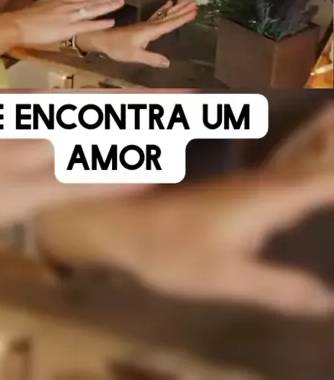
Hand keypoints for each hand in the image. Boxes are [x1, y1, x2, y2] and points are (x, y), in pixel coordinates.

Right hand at [9, 0, 125, 47]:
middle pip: (93, 0)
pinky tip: (112, 21)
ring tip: (121, 3)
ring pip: (93, 9)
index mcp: (63, 0)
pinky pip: (88, 25)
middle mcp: (69, 5)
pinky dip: (100, 23)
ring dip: (109, 6)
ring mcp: (70, 16)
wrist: (18, 24)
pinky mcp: (68, 28)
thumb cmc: (28, 16)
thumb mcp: (44, 3)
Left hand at [36, 164, 333, 315]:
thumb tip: (326, 299)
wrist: (123, 224)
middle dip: (331, 138)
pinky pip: (278, 162)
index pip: (318, 180)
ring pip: (291, 155)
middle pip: (307, 156)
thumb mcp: (225, 278)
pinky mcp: (234, 186)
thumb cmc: (171, 252)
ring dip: (319, 138)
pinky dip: (300, 152)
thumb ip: (275, 286)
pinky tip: (304, 153)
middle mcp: (258, 183)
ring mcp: (244, 181)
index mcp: (262, 199)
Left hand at [77, 0, 196, 66]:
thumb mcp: (135, 55)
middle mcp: (150, 26)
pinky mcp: (142, 26)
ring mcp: (146, 25)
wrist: (103, 39)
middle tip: (195, 2)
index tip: (194, 11)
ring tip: (188, 2)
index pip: (169, 24)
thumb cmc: (118, 47)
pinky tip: (168, 5)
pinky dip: (164, 10)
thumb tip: (168, 62)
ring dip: (176, 9)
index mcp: (150, 31)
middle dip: (182, 10)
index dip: (182, 18)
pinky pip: (157, 16)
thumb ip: (151, 58)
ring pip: (165, 15)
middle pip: (169, 16)